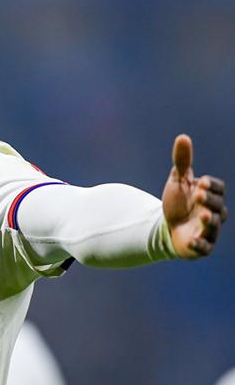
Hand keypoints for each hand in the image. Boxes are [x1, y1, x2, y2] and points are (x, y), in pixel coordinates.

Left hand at [162, 134, 226, 257]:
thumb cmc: (177, 203)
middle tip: (198, 195)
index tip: (200, 181)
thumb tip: (183, 137)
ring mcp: (208, 231)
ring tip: (202, 216)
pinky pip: (204, 248)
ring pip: (213, 227)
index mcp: (209, 196)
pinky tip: (191, 241)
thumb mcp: (177, 181)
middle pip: (217, 207)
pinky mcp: (200, 247)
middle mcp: (213, 214)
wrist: (166, 228)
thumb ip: (182, 162)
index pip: (218, 189)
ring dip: (209, 222)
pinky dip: (199, 245)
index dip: (211, 185)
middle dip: (209, 201)